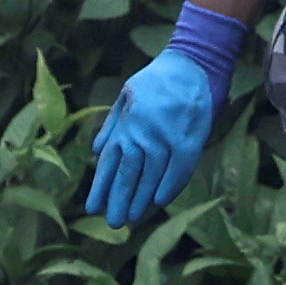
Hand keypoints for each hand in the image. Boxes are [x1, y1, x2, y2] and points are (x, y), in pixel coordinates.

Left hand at [87, 49, 222, 228]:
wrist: (192, 62)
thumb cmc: (158, 80)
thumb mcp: (127, 95)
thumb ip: (112, 124)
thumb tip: (96, 150)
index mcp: (126, 124)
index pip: (109, 162)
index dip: (101, 187)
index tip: (92, 208)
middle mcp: (142, 133)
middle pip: (127, 174)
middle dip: (118, 200)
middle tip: (113, 222)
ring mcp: (166, 137)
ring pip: (151, 176)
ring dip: (141, 199)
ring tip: (132, 218)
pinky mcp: (189, 139)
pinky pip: (178, 170)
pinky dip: (169, 186)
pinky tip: (159, 201)